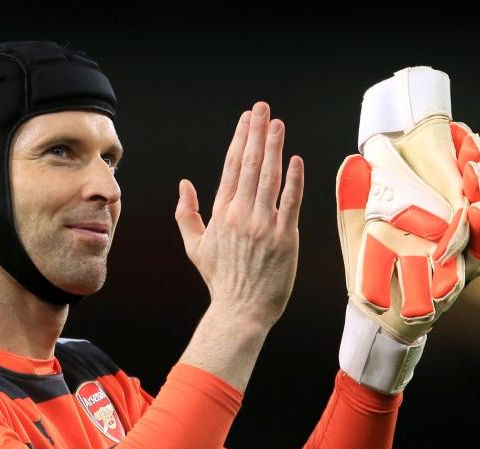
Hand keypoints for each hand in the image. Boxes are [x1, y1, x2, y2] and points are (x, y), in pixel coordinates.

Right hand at [174, 101, 304, 329]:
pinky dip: (293, 180)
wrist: (241, 310)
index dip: (240, 139)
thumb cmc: (221, 280)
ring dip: (274, 148)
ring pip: (269, 178)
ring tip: (278, 124)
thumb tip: (184, 184)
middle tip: (263, 108)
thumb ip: (186, 213)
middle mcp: (241, 215)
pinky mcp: (285, 238)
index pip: (231, 167)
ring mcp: (264, 226)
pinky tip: (295, 160)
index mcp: (221, 214)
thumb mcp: (195, 246)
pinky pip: (290, 203)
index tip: (247, 119)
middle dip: (257, 133)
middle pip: (250, 165)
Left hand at [336, 69, 479, 344]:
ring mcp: (456, 266)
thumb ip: (354, 197)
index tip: (466, 133)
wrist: (368, 313)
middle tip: (474, 165)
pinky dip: (458, 269)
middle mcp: (456, 238)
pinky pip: (459, 281)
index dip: (469, 159)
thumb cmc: (370, 265)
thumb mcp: (357, 228)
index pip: (461, 183)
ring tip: (476, 206)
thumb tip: (352, 161)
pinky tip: (456, 250)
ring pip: (479, 244)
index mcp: (440, 217)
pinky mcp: (446, 294)